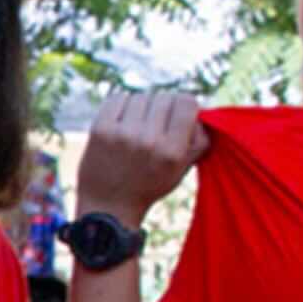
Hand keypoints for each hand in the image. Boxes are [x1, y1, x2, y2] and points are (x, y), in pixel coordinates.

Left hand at [72, 89, 202, 219]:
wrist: (108, 205)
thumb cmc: (149, 184)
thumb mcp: (182, 168)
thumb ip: (199, 139)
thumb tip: (202, 110)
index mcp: (172, 151)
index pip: (187, 102)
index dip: (186, 106)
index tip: (179, 116)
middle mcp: (148, 140)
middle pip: (165, 97)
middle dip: (164, 108)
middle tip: (156, 124)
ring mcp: (122, 134)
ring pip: (142, 97)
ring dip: (143, 107)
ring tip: (138, 125)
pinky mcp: (100, 129)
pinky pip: (118, 98)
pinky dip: (123, 105)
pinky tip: (122, 121)